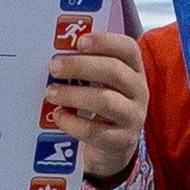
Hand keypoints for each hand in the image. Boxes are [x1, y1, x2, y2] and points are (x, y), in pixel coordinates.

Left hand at [39, 25, 148, 181]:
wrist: (111, 147)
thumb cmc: (99, 104)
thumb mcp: (99, 82)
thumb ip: (84, 67)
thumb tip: (55, 55)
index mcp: (133, 70)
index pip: (128, 49)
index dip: (105, 42)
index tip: (80, 42)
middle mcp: (138, 91)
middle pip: (114, 71)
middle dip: (81, 66)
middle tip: (54, 67)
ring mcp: (132, 117)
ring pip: (106, 101)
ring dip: (74, 95)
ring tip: (51, 92)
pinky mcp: (120, 141)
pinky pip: (95, 131)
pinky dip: (72, 122)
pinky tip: (58, 115)